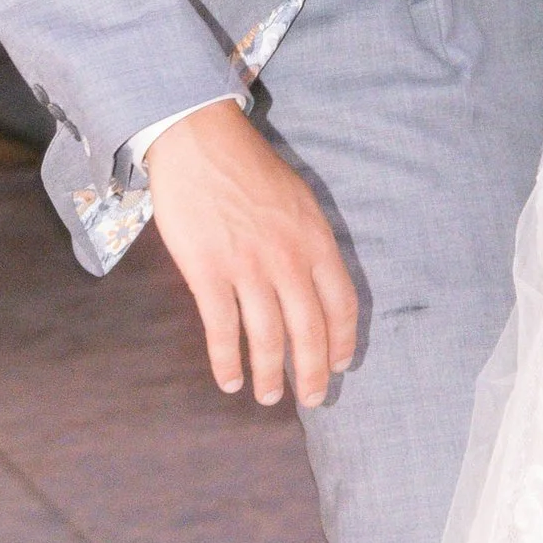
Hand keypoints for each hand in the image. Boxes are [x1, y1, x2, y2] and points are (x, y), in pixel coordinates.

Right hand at [144, 102, 358, 408]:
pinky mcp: (208, 272)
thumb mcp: (299, 200)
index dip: (341, 341)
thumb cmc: (250, 168)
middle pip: (308, 330)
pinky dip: (227, 361)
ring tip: (269, 397)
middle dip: (311, 372)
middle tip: (311, 400)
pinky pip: (222, 329)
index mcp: (315, 239)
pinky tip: (229, 381)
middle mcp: (288, 258)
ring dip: (269, 374)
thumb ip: (309, 242)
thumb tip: (316, 284)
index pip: (341, 303)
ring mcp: (247, 267)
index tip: (339, 365)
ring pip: (266, 337)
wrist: (201, 142)